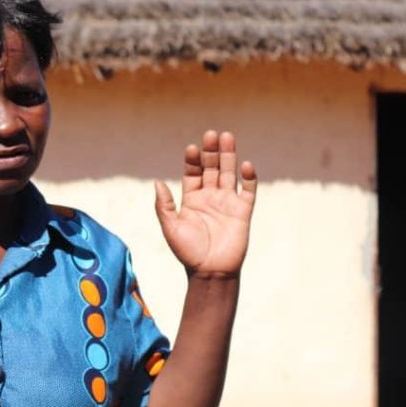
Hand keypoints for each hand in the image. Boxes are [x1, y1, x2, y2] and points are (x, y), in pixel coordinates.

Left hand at [154, 130, 256, 277]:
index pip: (193, 173)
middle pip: (212, 168)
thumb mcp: (171, 227)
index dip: (193, 160)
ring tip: (227, 137)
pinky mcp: (243, 212)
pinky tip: (245, 165)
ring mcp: (227, 203)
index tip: (192, 148)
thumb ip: (164, 205)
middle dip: (212, 152)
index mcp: (192, 199)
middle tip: (212, 134)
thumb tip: (157, 182)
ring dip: (229, 156)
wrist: (210, 272)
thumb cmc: (188, 252)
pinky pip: (248, 191)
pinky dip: (248, 178)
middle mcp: (210, 197)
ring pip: (229, 174)